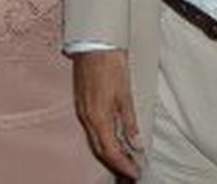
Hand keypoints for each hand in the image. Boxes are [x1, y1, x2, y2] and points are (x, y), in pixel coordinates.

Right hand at [73, 49, 140, 178]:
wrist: (93, 45)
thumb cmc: (111, 66)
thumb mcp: (125, 95)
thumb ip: (129, 122)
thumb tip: (135, 144)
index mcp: (98, 117)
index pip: (110, 150)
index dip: (123, 165)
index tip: (135, 172)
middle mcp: (87, 117)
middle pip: (100, 149)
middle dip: (115, 163)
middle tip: (131, 170)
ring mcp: (82, 110)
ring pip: (94, 140)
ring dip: (109, 152)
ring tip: (126, 157)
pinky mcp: (82, 103)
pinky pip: (91, 129)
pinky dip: (103, 139)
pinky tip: (114, 138)